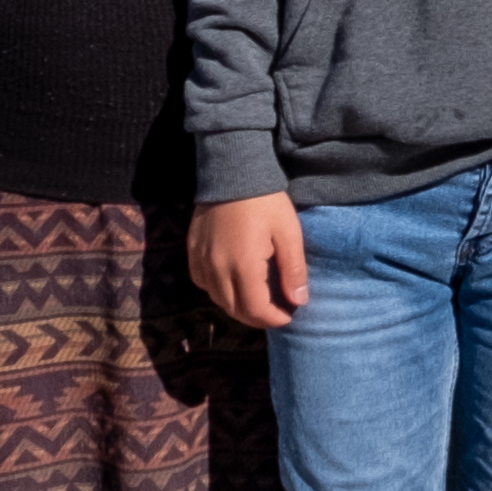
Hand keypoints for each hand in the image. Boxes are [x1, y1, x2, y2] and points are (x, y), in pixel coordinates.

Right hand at [187, 193, 309, 332]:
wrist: (231, 171)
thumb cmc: (265, 201)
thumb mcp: (289, 232)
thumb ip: (294, 269)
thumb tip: (299, 301)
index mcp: (243, 265)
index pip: (255, 310)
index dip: (273, 319)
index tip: (289, 315)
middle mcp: (217, 268)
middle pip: (234, 310)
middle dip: (257, 317)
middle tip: (276, 311)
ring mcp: (201, 261)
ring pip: (217, 299)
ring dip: (238, 306)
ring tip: (258, 299)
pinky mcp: (192, 251)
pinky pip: (203, 283)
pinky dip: (219, 290)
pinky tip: (233, 282)